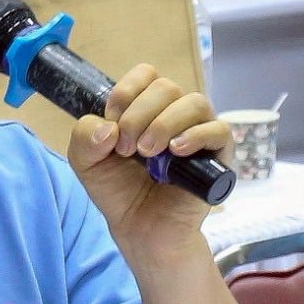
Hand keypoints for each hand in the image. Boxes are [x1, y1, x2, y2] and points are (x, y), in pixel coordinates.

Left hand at [66, 66, 230, 245]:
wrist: (140, 228)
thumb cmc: (118, 190)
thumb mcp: (86, 162)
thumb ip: (84, 137)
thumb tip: (108, 128)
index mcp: (146, 107)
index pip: (146, 74)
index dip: (126, 92)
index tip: (112, 121)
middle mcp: (175, 113)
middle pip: (166, 88)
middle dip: (138, 115)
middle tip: (125, 149)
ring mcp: (199, 131)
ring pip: (194, 102)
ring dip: (164, 123)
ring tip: (147, 153)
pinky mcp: (219, 155)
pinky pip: (219, 130)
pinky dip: (196, 135)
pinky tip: (176, 150)